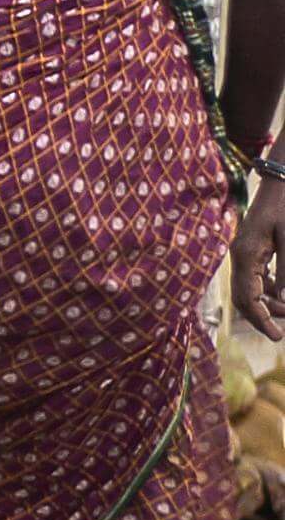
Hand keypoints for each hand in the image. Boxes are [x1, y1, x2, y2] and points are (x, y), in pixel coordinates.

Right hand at [236, 176, 284, 339]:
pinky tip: (281, 295)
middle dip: (261, 317)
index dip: (261, 320)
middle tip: (281, 332)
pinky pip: (253, 280)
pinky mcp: (250, 252)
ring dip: (266, 305)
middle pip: (243, 298)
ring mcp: (242, 255)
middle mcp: (239, 258)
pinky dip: (266, 292)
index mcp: (247, 256)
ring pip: (248, 290)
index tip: (276, 337)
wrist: (279, 182)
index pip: (248, 298)